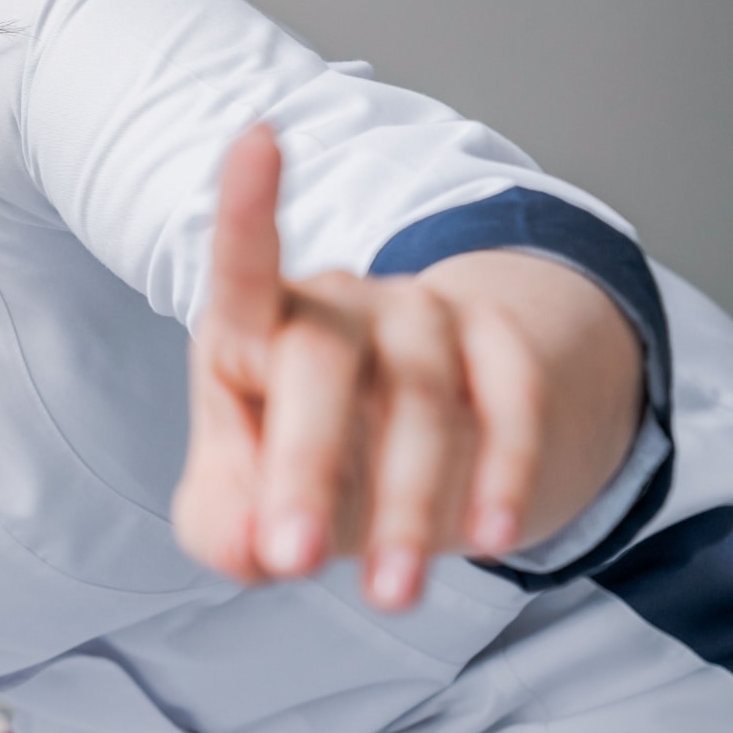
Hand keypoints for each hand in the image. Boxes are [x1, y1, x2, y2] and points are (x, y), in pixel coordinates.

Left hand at [172, 126, 636, 610]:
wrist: (417, 448)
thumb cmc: (303, 461)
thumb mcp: (243, 505)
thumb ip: (223, 527)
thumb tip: (249, 546)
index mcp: (252, 326)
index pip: (244, 265)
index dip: (249, 206)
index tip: (258, 138)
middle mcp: (338, 303)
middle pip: (320, 361)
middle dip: (301, 466)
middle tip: (287, 559)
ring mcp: (425, 318)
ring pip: (419, 396)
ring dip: (404, 504)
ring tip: (391, 595)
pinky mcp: (501, 352)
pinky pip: (508, 400)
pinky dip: (501, 469)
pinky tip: (488, 538)